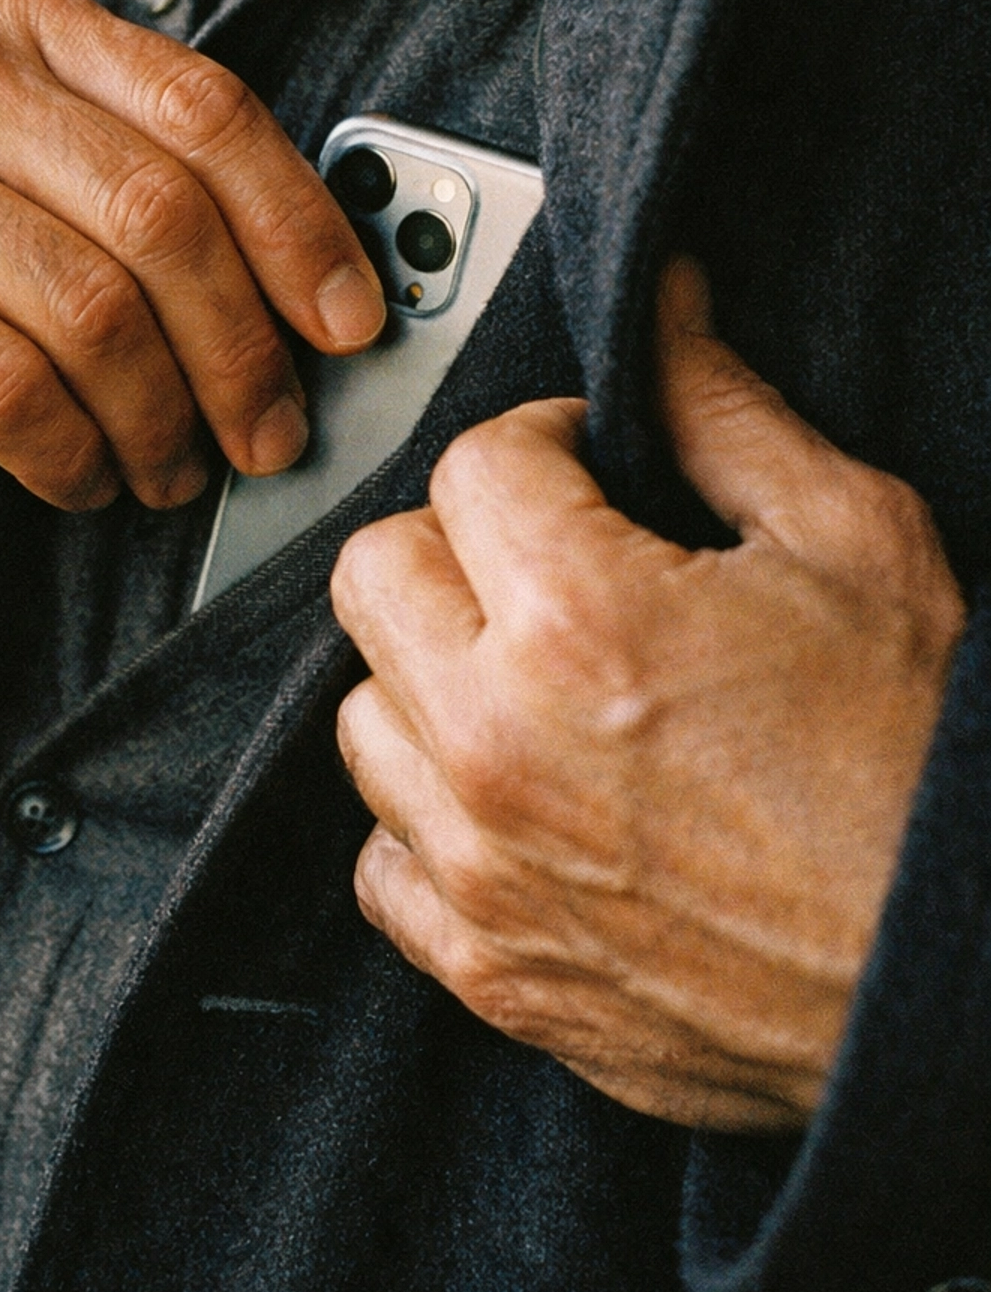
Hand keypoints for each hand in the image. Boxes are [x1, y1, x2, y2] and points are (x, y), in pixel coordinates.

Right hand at [0, 0, 384, 507]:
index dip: (299, 225)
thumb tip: (314, 299)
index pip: (206, 111)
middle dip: (243, 352)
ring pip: (93, 315)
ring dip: (159, 423)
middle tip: (271, 436)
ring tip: (171, 472)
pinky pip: (8, 391)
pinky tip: (80, 479)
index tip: (351, 322)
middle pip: (162, 219)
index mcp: (22, 23)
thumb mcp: (13, 166)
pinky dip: (68, 458)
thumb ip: (137, 187)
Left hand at [330, 258, 965, 1132]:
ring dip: (431, 677)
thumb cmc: (926, 766)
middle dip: (456, 542)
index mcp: (582, 618)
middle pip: (374, 574)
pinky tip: (520, 799)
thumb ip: (725, 413)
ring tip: (534, 680)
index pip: (469, 464)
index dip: (541, 442)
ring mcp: (482, 865)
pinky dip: (432, 823)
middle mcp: (498, 742)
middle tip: (546, 559)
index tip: (589, 469)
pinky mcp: (489, 969)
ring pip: (361, 714)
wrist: (957, 983)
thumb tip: (659, 308)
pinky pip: (382, 862)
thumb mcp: (856, 545)